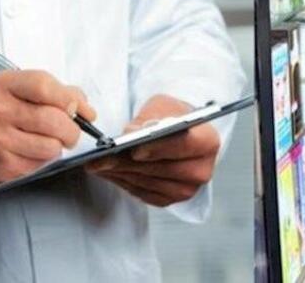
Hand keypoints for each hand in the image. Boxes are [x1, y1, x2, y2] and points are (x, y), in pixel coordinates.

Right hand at [0, 70, 96, 191]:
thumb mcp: (17, 91)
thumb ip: (54, 91)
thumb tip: (84, 107)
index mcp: (4, 84)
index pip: (44, 85)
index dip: (70, 98)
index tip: (79, 109)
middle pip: (53, 119)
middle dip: (72, 129)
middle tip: (70, 132)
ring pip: (51, 146)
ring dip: (57, 147)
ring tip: (47, 142)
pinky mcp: (2, 165)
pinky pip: (40, 165)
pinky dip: (44, 161)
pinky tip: (32, 153)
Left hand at [85, 95, 220, 206]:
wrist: (178, 133)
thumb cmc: (172, 116)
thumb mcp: (162, 106)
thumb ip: (149, 118)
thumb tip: (131, 133)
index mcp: (207, 141)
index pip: (184, 145)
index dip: (159, 148)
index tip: (134, 149)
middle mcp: (201, 169)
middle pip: (162, 169)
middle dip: (129, 163)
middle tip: (100, 158)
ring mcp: (186, 188)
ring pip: (148, 183)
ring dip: (120, 173)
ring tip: (97, 164)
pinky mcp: (170, 199)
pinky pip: (143, 193)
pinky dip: (123, 182)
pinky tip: (107, 172)